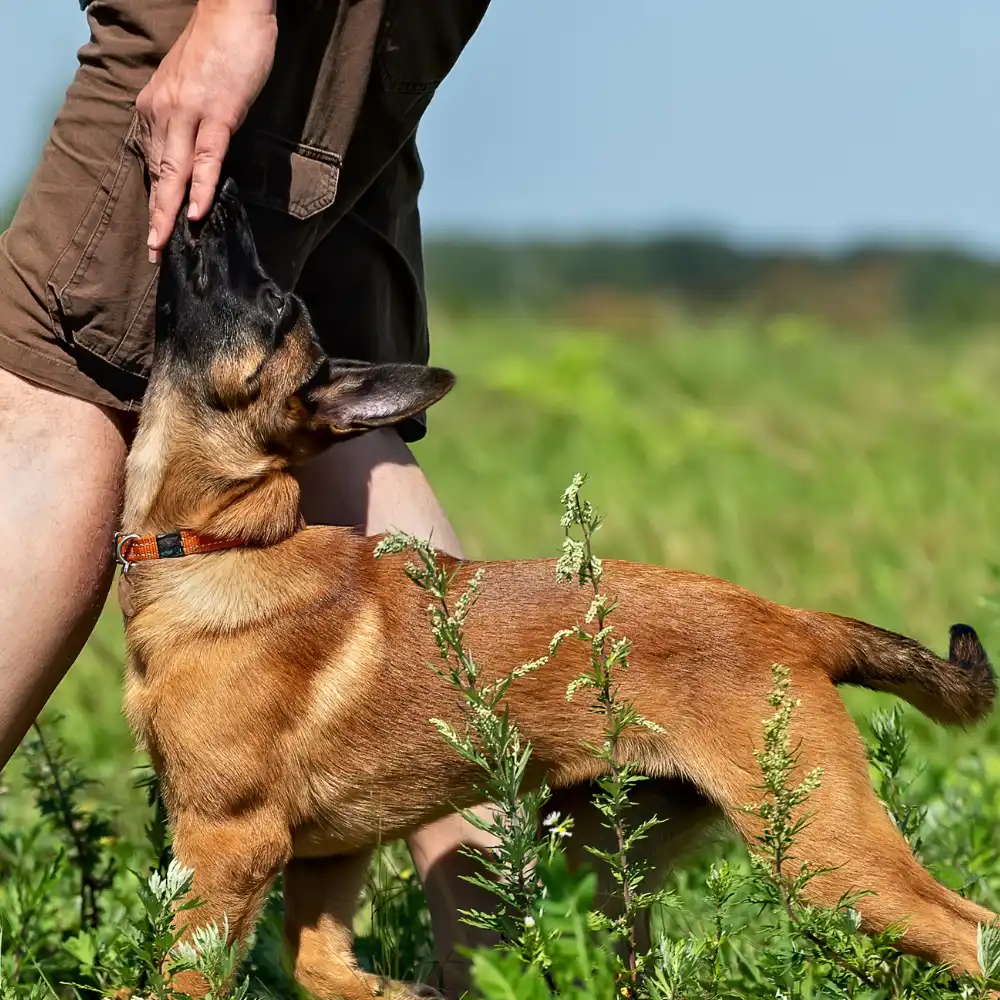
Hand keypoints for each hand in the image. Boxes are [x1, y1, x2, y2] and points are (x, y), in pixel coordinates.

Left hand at [136, 0, 276, 261]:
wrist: (234, 8)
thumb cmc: (220, 46)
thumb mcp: (193, 87)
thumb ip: (187, 118)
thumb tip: (194, 153)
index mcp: (156, 105)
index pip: (155, 161)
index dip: (156, 198)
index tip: (155, 229)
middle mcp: (164, 110)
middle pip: (159, 173)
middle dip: (155, 216)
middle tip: (153, 252)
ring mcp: (189, 112)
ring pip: (175, 171)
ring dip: (169, 211)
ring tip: (164, 243)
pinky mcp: (219, 113)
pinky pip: (207, 158)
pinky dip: (200, 187)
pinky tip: (196, 212)